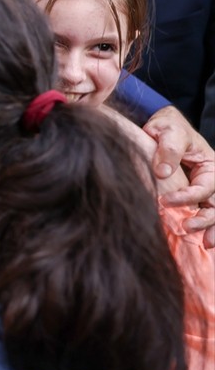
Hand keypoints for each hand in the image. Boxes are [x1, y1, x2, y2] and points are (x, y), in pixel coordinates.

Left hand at [145, 106, 214, 247]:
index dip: (188, 196)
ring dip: (212, 227)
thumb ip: (168, 149)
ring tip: (204, 243)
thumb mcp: (168, 131)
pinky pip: (206, 212)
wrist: (160, 127)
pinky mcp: (195, 196)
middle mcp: (212, 179)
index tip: (165, 201)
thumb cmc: (167, 127)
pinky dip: (208, 228)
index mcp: (211, 164)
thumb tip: (163, 173)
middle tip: (187, 226)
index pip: (205, 186)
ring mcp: (205, 188)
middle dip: (206, 218)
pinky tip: (205, 242)